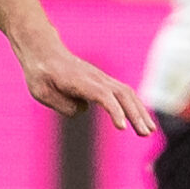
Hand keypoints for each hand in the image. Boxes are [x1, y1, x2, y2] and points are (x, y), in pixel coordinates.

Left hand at [14, 28, 154, 134]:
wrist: (44, 53)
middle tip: (145, 135)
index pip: (103, 96)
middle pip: (122, 95)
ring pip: (127, 94)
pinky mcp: (103, 82)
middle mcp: (96, 79)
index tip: (122, 127)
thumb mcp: (43, 93)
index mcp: (80, 81)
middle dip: (136, 115)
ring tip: (148, 132)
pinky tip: (140, 121)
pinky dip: (134, 107)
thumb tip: (83, 109)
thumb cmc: (41, 74)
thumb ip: (64, 105)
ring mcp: (102, 79)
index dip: (114, 110)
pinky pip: (123, 94)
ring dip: (139, 112)